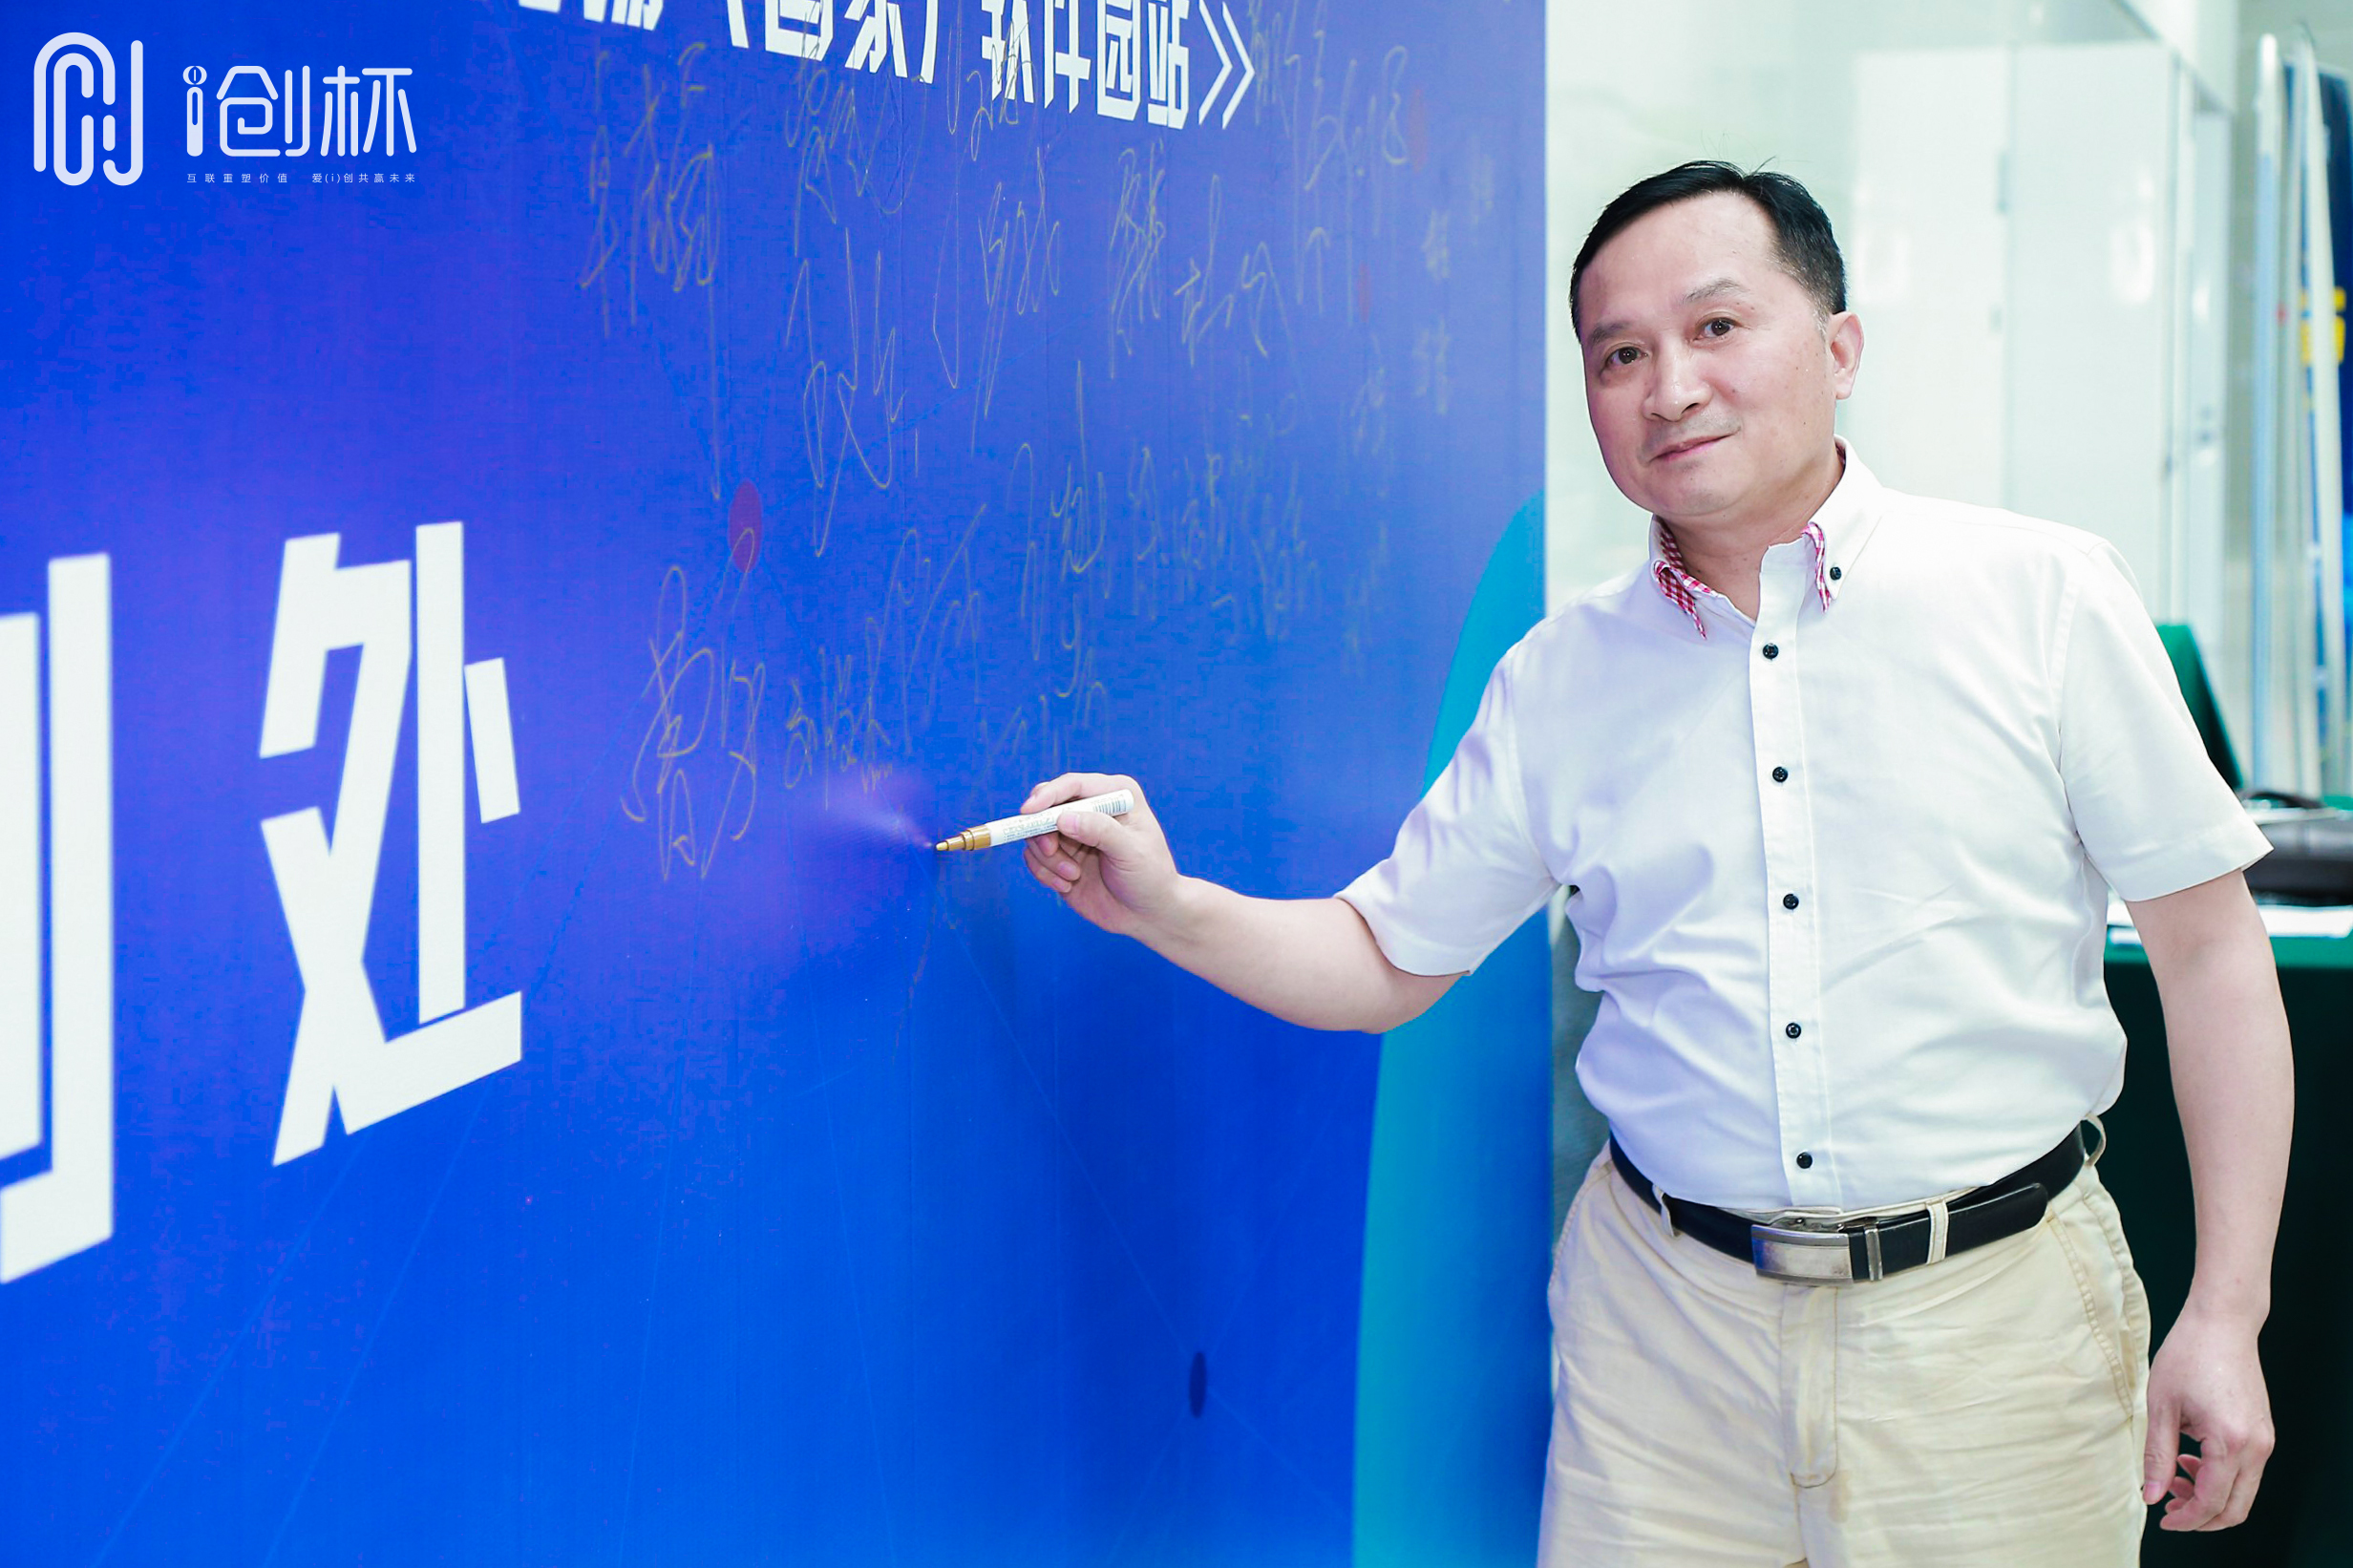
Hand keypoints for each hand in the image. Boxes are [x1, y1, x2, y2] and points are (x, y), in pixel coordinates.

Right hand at [1018, 773, 1187, 939]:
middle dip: (1042, 830)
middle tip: (1051, 851)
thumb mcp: (1130, 852)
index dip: (1048, 795)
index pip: (1073, 784)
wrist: (1146, 914)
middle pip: (1046, 805)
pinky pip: (1034, 857)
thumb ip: (1099, 831)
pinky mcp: (1061, 855)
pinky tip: (1068, 884)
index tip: (1029, 811)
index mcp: (1114, 794)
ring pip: (1035, 833)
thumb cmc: (1149, 877)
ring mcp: (1073, 832)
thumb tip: (1063, 818)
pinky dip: (1044, 872)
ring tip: (1072, 876)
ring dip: (1049, 858)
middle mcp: (1091, 808)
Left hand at [2142, 1304, 2274, 1529]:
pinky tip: (2190, 1459)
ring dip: (2210, 1496)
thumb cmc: (2187, 1355)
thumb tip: (2150, 1496)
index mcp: (2231, 1442)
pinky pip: (2246, 1472)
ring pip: (2243, 1493)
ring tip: (2174, 1476)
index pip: (2212, 1502)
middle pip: (2235, 1508)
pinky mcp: (2263, 1433)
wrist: (2223, 1323)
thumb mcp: (2161, 1406)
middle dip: (2201, 1516)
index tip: (2161, 1520)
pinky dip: (2220, 1477)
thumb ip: (2157, 1455)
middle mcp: (2257, 1447)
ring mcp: (2265, 1440)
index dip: (2186, 1518)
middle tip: (2166, 1505)